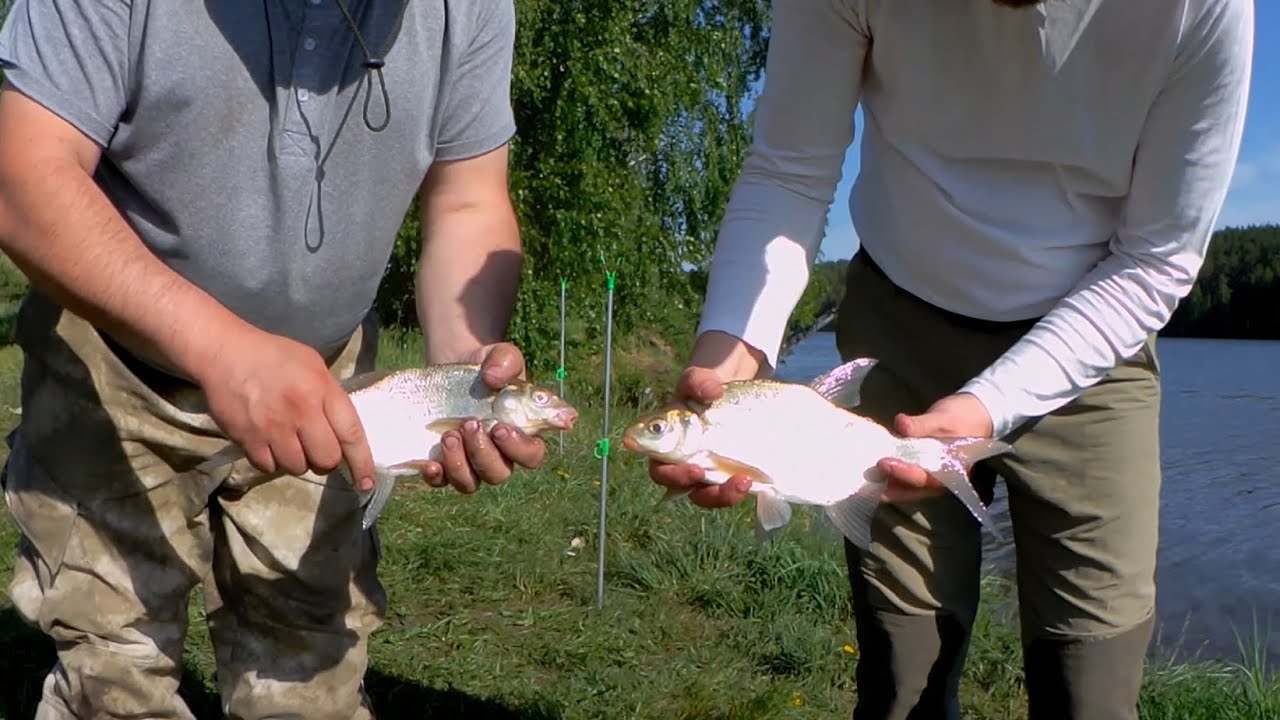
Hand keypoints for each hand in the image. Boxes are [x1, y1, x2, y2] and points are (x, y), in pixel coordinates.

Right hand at [195, 327, 377, 490]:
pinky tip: (267, 443)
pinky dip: (271, 461)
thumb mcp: (313, 365)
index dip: (362, 463)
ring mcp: (273, 427)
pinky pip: (268, 467)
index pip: (351, 434)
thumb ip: (330, 397)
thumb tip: (343, 433)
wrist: (225, 353)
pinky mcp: (247, 438)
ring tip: (288, 442)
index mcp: (322, 390)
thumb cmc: (275, 357)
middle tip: (315, 449)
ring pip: (297, 467)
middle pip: (326, 460)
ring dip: (296, 461)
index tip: (367, 483)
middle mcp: (301, 411)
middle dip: (324, 461)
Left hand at [419, 342, 547, 493]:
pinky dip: (436, 476)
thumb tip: (492, 378)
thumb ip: (506, 362)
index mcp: (521, 434)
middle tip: (470, 423)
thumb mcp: (502, 356)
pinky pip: (441, 481)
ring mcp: (470, 462)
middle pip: (498, 473)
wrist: (456, 365)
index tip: (500, 427)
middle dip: (483, 453)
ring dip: (459, 464)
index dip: (519, 449)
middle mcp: (498, 454)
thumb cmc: (488, 366)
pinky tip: (430, 463)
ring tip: (449, 435)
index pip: (532, 454)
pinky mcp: (443, 461)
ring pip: (470, 483)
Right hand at [647, 331, 764, 508]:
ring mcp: (705, 473)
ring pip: (706, 495)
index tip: (693, 468)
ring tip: (743, 481)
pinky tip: (752, 479)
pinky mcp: (726, 476)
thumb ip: (698, 381)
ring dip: (722, 494)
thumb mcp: (699, 378)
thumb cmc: (703, 388)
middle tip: (707, 475)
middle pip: (679, 488)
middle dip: (696, 487)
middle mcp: (681, 464)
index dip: (670, 474)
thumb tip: (712, 391)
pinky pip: (728, 490)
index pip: (658, 468)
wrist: (728, 394)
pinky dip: (738, 489)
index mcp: (664, 445)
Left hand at [878, 392, 993, 502]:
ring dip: (889, 481)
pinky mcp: (923, 464)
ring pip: (908, 484)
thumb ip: (921, 424)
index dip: (903, 473)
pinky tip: (875, 464)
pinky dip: (892, 469)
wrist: (977, 412)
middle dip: (891, 485)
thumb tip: (900, 425)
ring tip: (868, 476)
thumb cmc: (964, 417)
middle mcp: (939, 477)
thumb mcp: (943, 418)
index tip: (884, 463)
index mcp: (950, 471)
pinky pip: (907, 471)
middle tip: (870, 477)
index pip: (924, 478)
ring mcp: (931, 472)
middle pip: (913, 488)